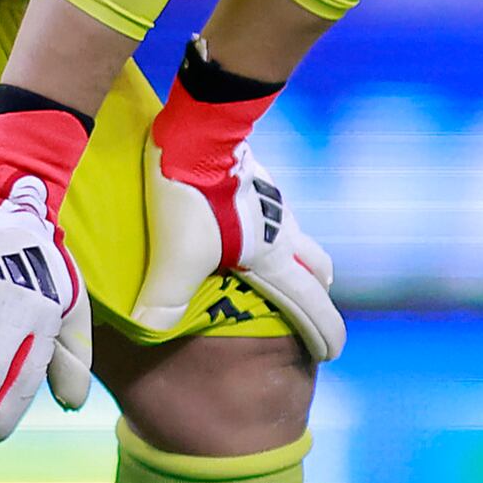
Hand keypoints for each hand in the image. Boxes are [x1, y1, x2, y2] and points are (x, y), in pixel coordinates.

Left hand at [130, 51, 347, 359]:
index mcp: (272, 257)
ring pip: (301, 239)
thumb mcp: (175, 254)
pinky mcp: (259, 180)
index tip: (332, 353)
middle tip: (312, 314)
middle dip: (319, 296)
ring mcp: (274, 203)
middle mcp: (283, 231)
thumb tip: (150, 333)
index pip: (310, 304)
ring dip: (300, 262)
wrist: (198, 129)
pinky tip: (247, 229)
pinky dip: (276, 234)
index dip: (324, 332)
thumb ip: (165, 299)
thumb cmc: (192, 194)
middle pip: (318, 270)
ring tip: (282, 273)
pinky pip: (279, 215)